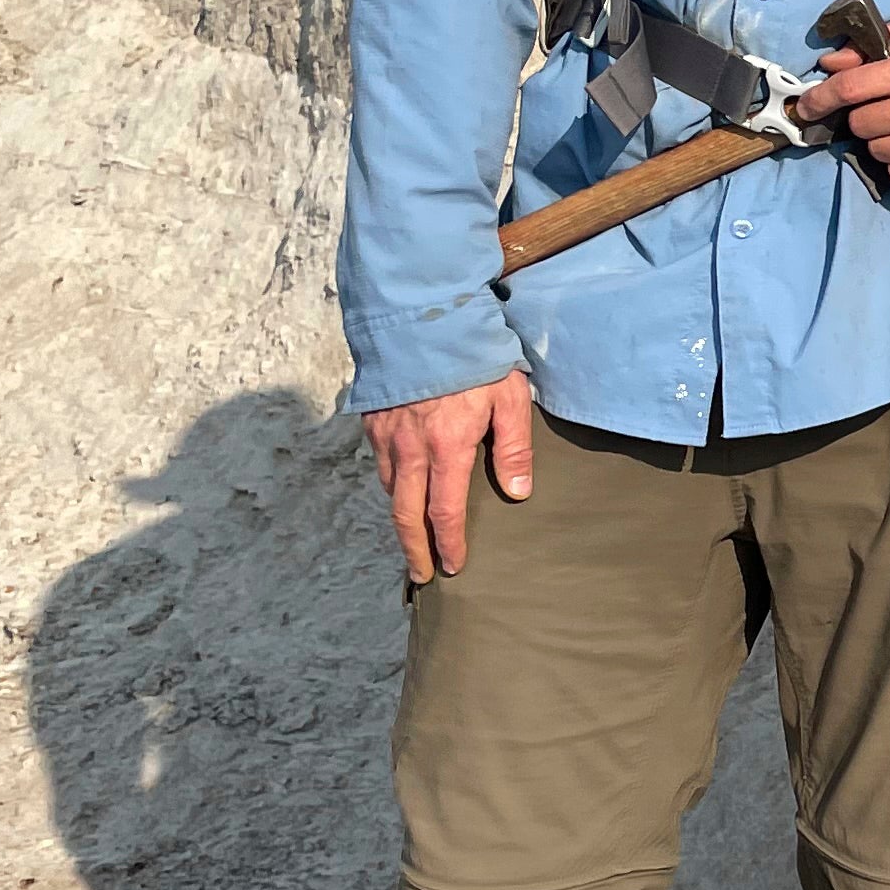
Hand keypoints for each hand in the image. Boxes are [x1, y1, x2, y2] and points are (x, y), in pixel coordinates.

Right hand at [365, 372, 535, 583]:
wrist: (421, 316)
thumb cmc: (473, 356)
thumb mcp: (509, 397)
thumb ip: (514, 447)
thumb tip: (517, 492)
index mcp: (447, 447)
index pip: (444, 511)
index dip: (449, 543)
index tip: (453, 566)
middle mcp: (410, 448)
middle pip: (406, 513)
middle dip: (414, 548)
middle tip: (421, 573)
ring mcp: (386, 435)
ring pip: (391, 489)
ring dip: (401, 517)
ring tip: (414, 536)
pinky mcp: (371, 419)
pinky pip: (380, 463)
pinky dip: (391, 484)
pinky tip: (402, 489)